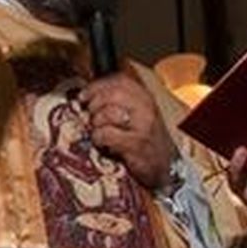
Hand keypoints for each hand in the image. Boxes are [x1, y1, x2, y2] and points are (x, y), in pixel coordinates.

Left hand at [80, 72, 173, 191]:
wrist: (162, 166)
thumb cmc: (145, 140)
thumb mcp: (137, 116)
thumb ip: (119, 103)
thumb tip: (90, 96)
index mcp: (145, 97)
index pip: (120, 81)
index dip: (97, 86)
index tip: (84, 95)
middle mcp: (146, 108)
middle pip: (113, 94)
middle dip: (94, 103)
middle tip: (89, 114)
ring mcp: (143, 126)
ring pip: (109, 112)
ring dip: (96, 122)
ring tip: (97, 130)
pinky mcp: (136, 144)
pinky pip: (108, 134)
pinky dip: (99, 138)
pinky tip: (101, 143)